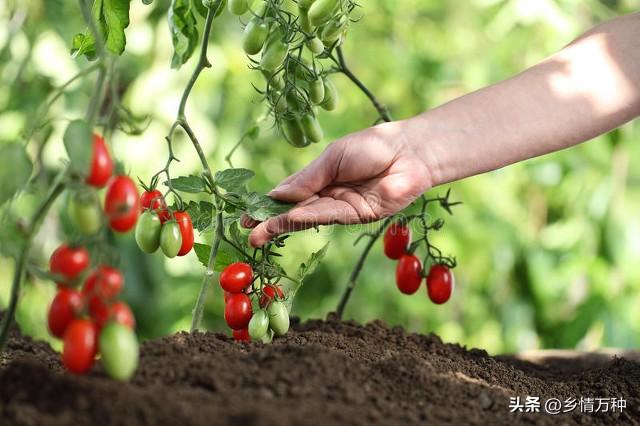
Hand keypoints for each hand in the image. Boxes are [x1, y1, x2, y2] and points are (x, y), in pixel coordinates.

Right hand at [244, 121, 432, 246]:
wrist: (410, 152)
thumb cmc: (373, 146)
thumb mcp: (333, 157)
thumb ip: (308, 178)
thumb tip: (278, 196)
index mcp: (321, 177)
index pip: (289, 195)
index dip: (268, 204)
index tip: (247, 215)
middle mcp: (328, 195)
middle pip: (295, 211)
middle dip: (271, 222)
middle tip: (248, 234)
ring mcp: (342, 208)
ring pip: (308, 218)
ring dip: (283, 225)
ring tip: (260, 233)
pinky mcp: (357, 217)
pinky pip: (328, 217)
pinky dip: (306, 218)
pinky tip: (287, 220)